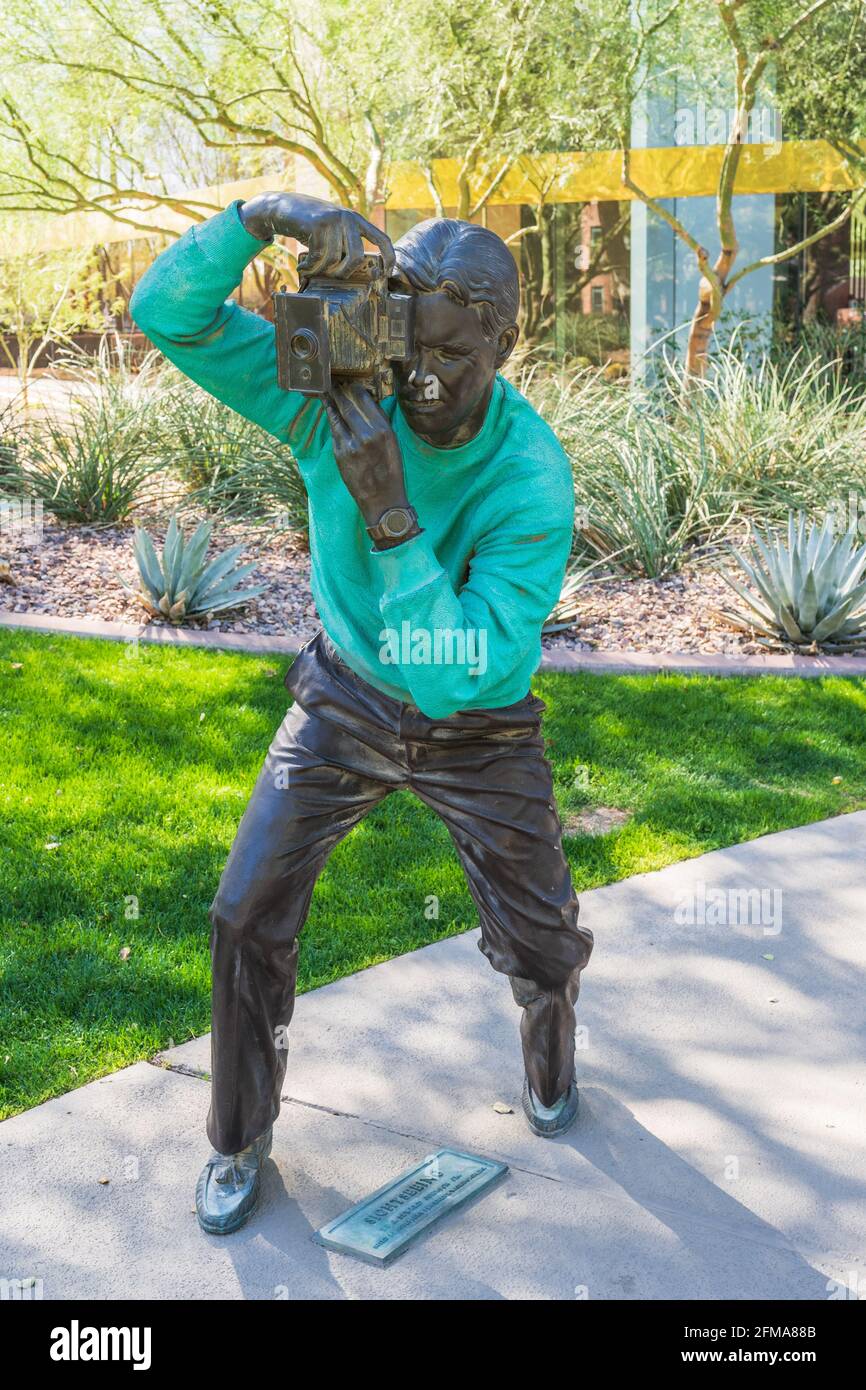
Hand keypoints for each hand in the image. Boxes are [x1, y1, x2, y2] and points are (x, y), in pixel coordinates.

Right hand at [238, 191, 393, 276]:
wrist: (282, 208)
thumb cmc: (310, 226)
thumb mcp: (334, 231)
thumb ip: (347, 244)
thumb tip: (359, 271)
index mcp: (357, 220)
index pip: (382, 239)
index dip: (389, 258)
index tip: (386, 274)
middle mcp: (348, 218)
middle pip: (357, 257)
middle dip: (344, 273)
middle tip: (332, 277)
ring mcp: (333, 219)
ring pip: (334, 260)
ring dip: (321, 271)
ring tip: (310, 269)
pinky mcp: (317, 224)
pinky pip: (318, 256)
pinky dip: (310, 267)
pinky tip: (303, 267)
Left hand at [323, 383, 409, 531]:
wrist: (382, 499)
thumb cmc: (390, 471)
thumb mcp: (393, 444)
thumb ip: (381, 423)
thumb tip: (368, 402)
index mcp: (384, 430)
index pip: (365, 400)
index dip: (355, 389)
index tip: (350, 382)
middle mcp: (367, 435)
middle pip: (348, 405)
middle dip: (339, 392)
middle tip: (332, 382)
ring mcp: (351, 444)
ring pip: (337, 416)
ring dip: (331, 402)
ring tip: (327, 392)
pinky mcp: (340, 453)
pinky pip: (334, 430)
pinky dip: (331, 418)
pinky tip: (329, 410)